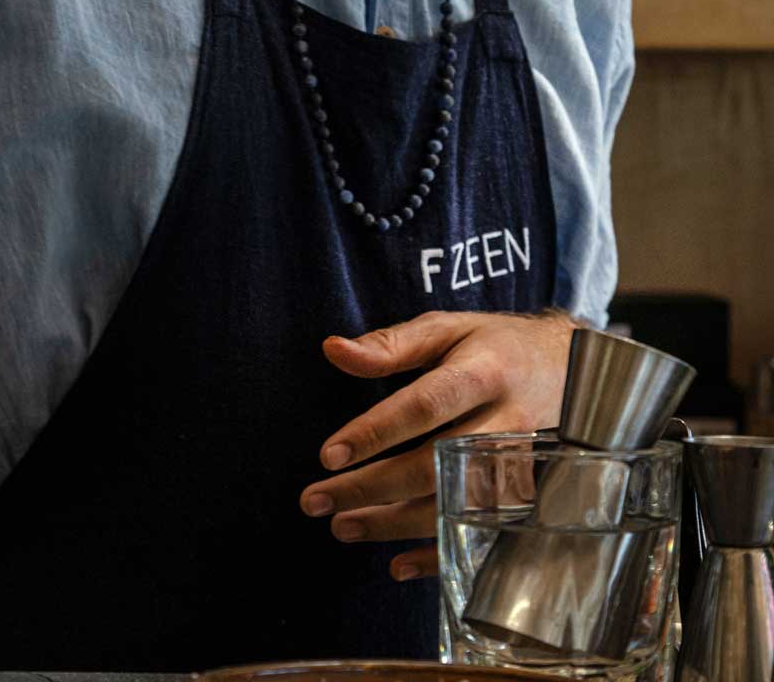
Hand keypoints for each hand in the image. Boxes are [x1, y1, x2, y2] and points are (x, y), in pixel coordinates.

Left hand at [298, 308, 576, 580]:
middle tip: (316, 501)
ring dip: (396, 524)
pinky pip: (485, 535)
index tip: (328, 455)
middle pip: (436, 464)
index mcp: (483, 374)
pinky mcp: (531, 497)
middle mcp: (508, 424)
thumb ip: (391, 345)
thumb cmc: (498, 348)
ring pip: (457, 506)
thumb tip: (333, 350)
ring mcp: (523, 467)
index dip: (376, 432)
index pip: (425, 405)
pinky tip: (398, 565)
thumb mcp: (448, 330)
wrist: (579, 372)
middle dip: (373, 487)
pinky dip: (442, 555)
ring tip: (343, 527)